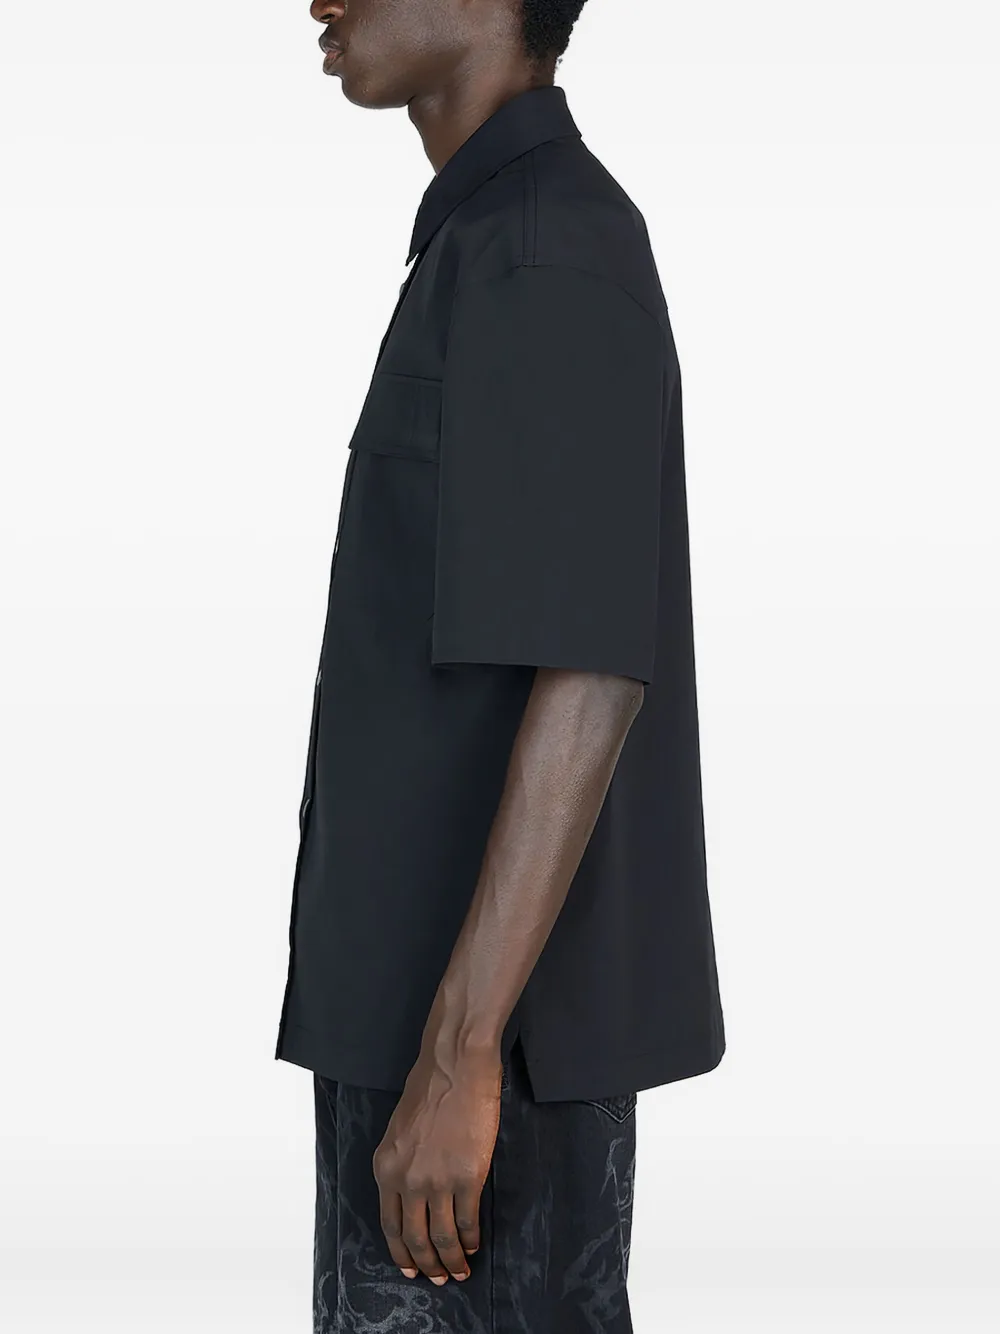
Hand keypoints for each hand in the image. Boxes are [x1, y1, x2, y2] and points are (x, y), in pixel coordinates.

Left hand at [373, 1046, 501, 1283]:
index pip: (391, 1225)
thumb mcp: (399, 1129)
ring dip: (452, 1259)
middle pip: (415, 1239)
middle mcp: (407, 1180)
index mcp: (386, 1168)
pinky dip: (471, 1238)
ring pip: (442, 1237)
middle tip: (440, 1278)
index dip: (402, 1253)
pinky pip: (466, 1220)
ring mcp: (437, 1181)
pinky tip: (475, 1243)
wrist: (455, 1066)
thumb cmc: (430, 1088)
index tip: (412, 1269)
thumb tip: (412, 1194)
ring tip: (461, 1269)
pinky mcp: (467, 1177)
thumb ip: (401, 1164)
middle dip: (428, 1265)